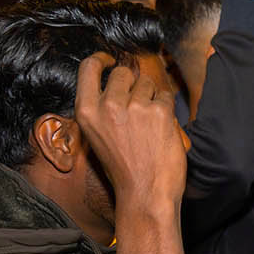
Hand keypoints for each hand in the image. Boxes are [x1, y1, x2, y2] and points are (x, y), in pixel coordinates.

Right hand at [73, 52, 185, 211]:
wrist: (145, 193)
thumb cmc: (122, 169)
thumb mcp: (96, 136)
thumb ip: (101, 109)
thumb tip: (116, 83)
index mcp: (87, 112)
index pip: (89, 68)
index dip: (102, 60)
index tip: (110, 60)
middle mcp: (109, 105)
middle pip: (124, 73)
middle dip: (134, 84)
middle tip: (139, 108)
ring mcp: (135, 107)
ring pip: (148, 83)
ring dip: (152, 97)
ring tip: (149, 124)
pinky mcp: (160, 112)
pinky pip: (166, 96)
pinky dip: (167, 109)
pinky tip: (162, 128)